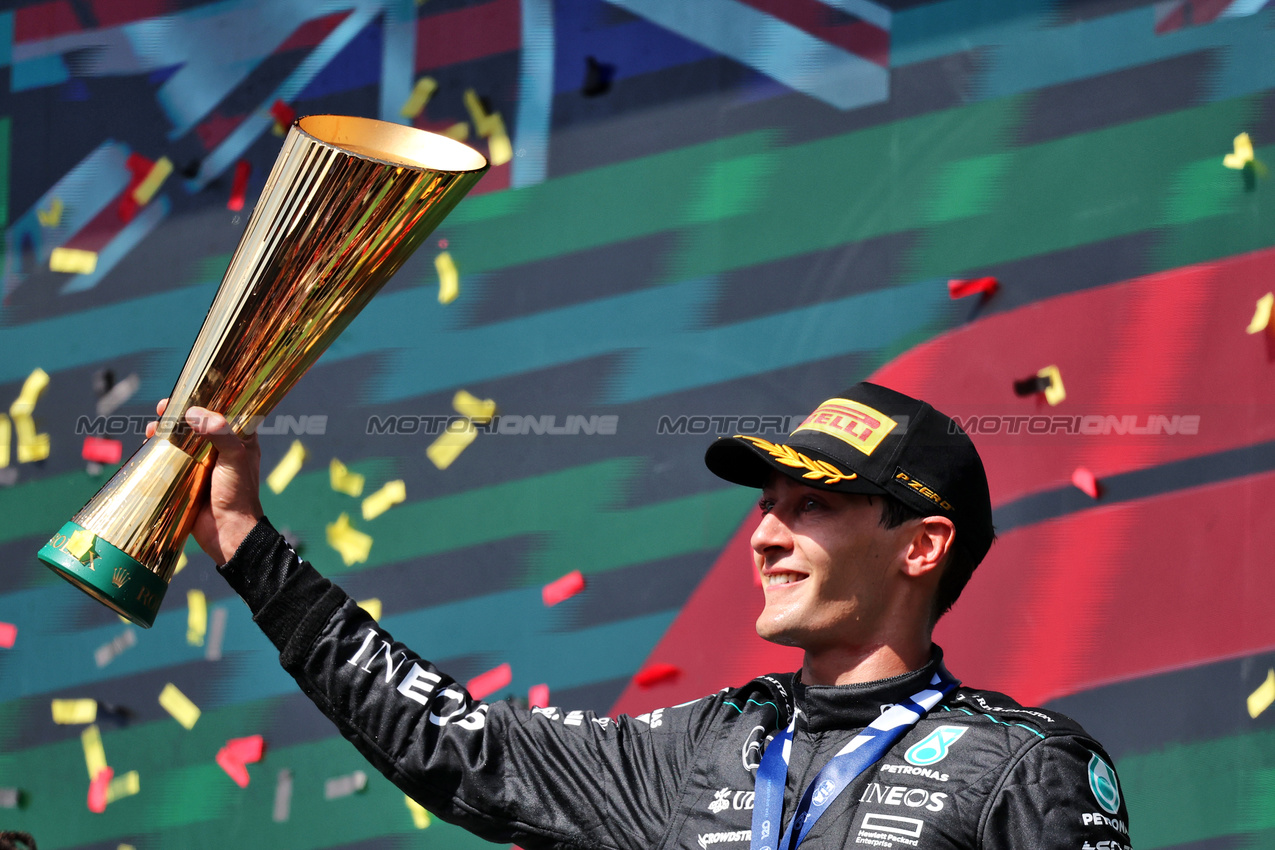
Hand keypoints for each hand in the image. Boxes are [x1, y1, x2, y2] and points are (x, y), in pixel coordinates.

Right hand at [147, 399, 263, 563]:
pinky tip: (148, 443)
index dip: (206, 400)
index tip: (189, 392)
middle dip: (179, 414)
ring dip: (165, 430)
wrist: (228, 534)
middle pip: (197, 423)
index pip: (224, 412)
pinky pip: (170, 459)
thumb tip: (194, 413)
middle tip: (164, 407)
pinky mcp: (186, 478)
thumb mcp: (234, 458)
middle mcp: (221, 449)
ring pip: (180, 439)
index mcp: (240, 441)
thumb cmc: (238, 495)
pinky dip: (158, 449)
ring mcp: (202, 463)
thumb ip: (220, 433)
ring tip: (152, 428)